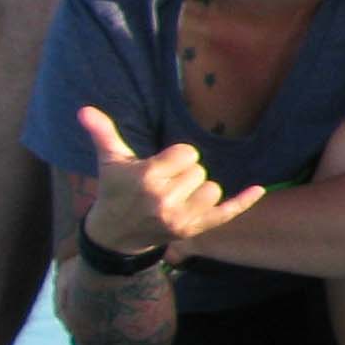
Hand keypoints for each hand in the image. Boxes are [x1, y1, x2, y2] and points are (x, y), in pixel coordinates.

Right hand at [75, 106, 268, 260]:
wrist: (115, 234)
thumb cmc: (116, 190)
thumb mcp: (110, 160)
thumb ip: (103, 133)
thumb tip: (85, 110)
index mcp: (147, 178)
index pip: (188, 153)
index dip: (177, 156)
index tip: (161, 166)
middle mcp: (164, 200)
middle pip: (200, 170)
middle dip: (185, 173)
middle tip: (164, 184)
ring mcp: (180, 218)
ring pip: (213, 189)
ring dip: (200, 189)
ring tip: (177, 195)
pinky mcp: (193, 230)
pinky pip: (226, 213)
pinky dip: (243, 202)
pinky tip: (259, 189)